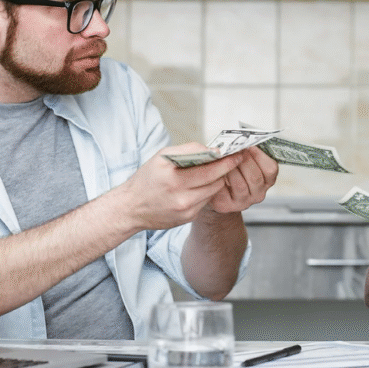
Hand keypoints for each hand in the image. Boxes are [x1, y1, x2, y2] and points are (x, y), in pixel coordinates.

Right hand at [118, 142, 243, 230]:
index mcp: (174, 180)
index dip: (226, 162)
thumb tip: (212, 149)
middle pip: (216, 182)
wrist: (132, 208)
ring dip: (216, 181)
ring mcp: (186, 210)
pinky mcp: (188, 218)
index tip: (236, 155)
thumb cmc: (146, 179)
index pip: (210, 171)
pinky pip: (205, 201)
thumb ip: (188, 150)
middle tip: (231, 161)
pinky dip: (205, 192)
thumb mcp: (161, 157)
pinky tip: (198, 186)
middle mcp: (182, 198)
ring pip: (213, 192)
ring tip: (213, 172)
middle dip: (225, 171)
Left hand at [207, 146, 277, 213]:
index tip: (249, 145)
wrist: (214, 189)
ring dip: (231, 169)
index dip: (260, 156)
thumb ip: (246, 152)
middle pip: (255, 177)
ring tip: (224, 159)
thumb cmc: (231, 170)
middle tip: (234, 150)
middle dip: (244, 161)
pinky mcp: (227, 205)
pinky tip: (216, 171)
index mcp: (267, 180)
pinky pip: (224, 191)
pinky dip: (219, 179)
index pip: (271, 169)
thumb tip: (242, 141)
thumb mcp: (242, 160)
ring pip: (240, 185)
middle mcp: (258, 193)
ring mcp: (243, 202)